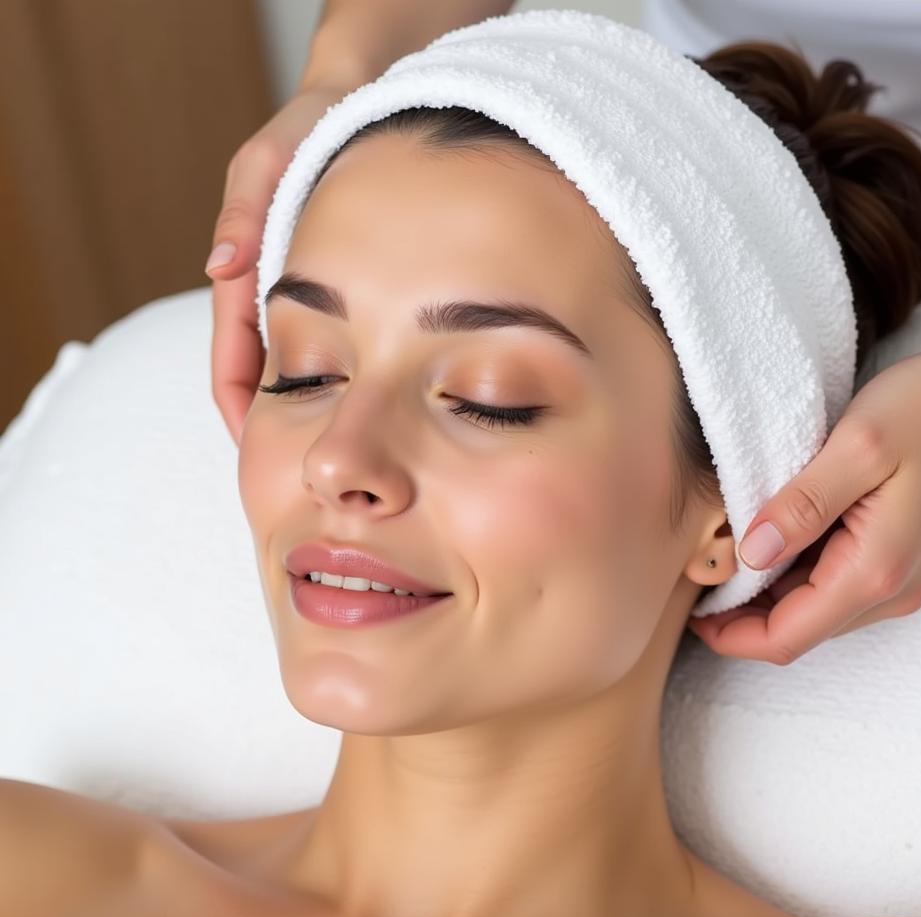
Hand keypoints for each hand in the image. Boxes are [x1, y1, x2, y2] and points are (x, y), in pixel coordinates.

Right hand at [206, 84, 360, 445]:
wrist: (355, 108)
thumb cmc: (310, 127)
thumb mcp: (271, 159)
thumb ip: (246, 209)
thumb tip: (220, 265)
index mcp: (247, 276)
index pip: (233, 361)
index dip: (242, 408)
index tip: (259, 448)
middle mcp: (270, 296)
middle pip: (264, 379)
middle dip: (275, 425)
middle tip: (301, 469)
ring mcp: (300, 298)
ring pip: (300, 371)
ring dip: (308, 409)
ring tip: (335, 452)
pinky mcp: (334, 292)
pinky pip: (330, 348)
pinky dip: (338, 379)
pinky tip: (365, 404)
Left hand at [686, 322, 920, 664]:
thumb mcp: (858, 446)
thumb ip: (801, 505)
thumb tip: (751, 552)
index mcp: (874, 571)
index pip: (786, 637)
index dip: (730, 635)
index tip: (690, 612)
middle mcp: (891, 590)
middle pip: (798, 632)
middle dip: (742, 618)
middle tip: (699, 577)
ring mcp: (900, 578)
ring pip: (814, 612)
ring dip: (766, 599)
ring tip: (724, 556)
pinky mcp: (899, 559)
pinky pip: (834, 587)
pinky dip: (794, 577)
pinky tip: (770, 541)